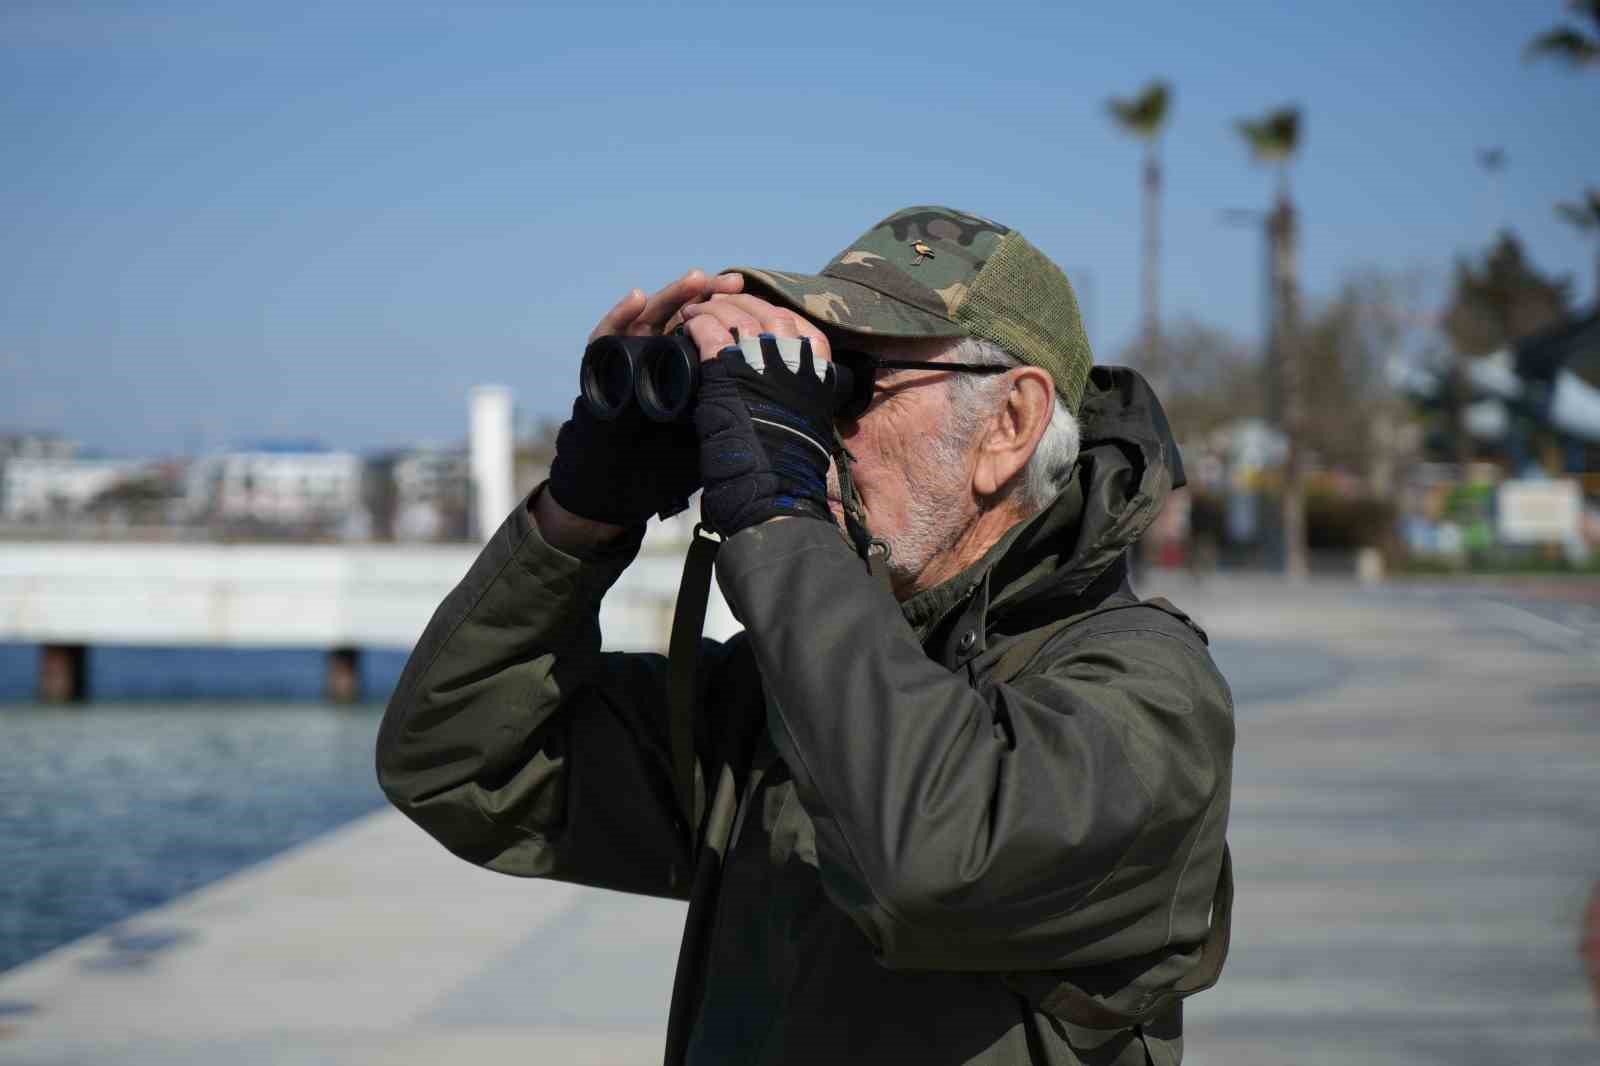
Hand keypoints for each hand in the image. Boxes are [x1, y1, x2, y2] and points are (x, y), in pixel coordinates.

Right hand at [545, 271, 743, 529]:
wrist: (626, 480)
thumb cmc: (674, 454)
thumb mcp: (717, 425)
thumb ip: (740, 401)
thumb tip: (789, 388)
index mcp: (692, 362)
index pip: (711, 326)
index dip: (734, 310)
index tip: (755, 296)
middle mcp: (661, 351)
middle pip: (686, 314)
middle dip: (713, 295)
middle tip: (734, 281)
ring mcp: (631, 355)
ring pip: (652, 316)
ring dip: (674, 295)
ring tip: (695, 280)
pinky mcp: (602, 364)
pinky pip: (607, 335)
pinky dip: (620, 315)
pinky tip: (638, 297)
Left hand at [680, 294, 837, 535]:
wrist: (774, 487)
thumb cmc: (789, 462)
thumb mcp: (808, 415)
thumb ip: (801, 388)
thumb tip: (793, 379)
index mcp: (819, 365)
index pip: (793, 321)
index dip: (767, 312)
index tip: (751, 311)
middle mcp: (796, 354)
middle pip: (765, 311)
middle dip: (738, 303)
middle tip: (717, 303)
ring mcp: (764, 357)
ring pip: (735, 314)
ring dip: (713, 308)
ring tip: (696, 310)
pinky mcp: (730, 367)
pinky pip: (710, 330)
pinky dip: (696, 323)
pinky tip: (687, 324)